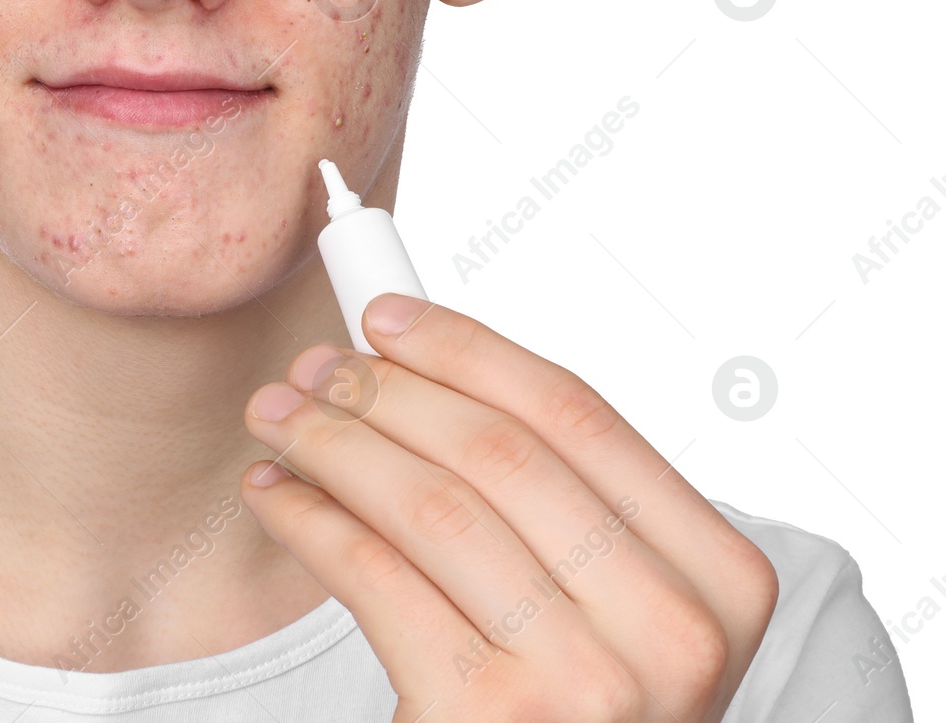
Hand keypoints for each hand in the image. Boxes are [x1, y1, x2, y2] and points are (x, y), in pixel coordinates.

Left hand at [239, 294, 778, 721]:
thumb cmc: (581, 712)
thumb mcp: (618, 607)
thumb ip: (559, 498)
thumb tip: (422, 365)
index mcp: (720, 579)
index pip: (579, 415)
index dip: (468, 348)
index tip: (389, 317)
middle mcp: (669, 631)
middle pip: (496, 451)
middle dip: (386, 390)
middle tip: (315, 367)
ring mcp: (583, 683)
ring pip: (429, 503)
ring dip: (333, 442)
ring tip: (280, 418)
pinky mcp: (485, 720)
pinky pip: (374, 575)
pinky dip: (309, 518)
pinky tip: (278, 494)